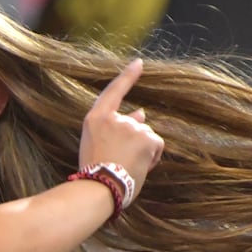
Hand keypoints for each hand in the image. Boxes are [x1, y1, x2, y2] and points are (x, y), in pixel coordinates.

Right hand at [78, 58, 163, 202]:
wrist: (99, 188)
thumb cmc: (96, 169)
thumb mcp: (98, 143)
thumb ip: (117, 125)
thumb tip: (142, 112)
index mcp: (95, 118)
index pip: (113, 91)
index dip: (127, 76)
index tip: (139, 63)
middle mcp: (114, 118)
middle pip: (136, 122)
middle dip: (135, 140)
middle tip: (120, 161)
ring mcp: (131, 127)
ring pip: (147, 136)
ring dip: (143, 151)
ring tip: (127, 167)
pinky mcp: (146, 138)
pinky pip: (156, 145)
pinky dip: (152, 156)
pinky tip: (139, 167)